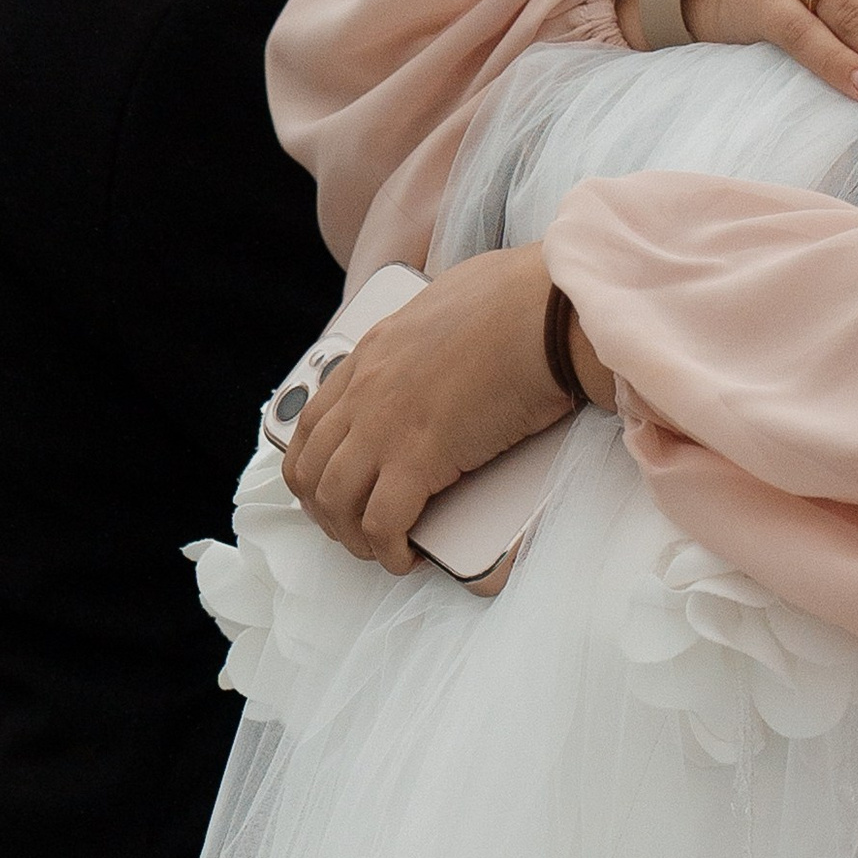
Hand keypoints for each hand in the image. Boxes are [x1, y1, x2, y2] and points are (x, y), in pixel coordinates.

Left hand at [282, 245, 592, 572]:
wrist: (546, 312)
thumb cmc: (521, 300)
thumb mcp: (453, 302)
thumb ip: (434, 331)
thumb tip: (454, 336)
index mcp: (372, 352)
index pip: (314, 421)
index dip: (316, 466)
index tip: (334, 488)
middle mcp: (365, 390)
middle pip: (311, 468)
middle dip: (325, 511)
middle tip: (351, 530)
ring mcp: (384, 425)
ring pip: (335, 501)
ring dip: (352, 536)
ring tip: (380, 550)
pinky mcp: (418, 458)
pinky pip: (382, 522)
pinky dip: (388, 550)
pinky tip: (406, 557)